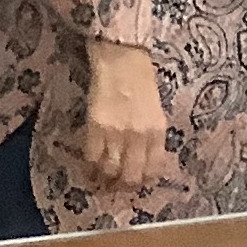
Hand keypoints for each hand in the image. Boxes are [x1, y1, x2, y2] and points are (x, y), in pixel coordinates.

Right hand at [81, 39, 167, 191]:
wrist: (122, 58)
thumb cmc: (141, 80)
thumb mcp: (155, 110)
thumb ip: (151, 136)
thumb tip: (141, 160)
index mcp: (157, 132)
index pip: (153, 170)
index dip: (142, 182)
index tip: (134, 184)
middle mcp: (139, 136)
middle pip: (131, 176)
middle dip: (121, 187)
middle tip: (114, 188)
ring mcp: (117, 132)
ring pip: (110, 170)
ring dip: (103, 180)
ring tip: (99, 181)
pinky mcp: (96, 125)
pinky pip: (92, 156)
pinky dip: (89, 166)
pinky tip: (88, 167)